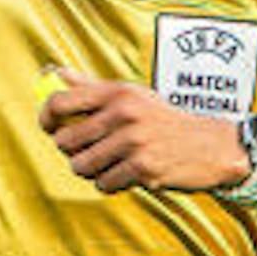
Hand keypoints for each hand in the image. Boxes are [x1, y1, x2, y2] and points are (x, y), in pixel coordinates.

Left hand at [40, 74, 248, 197]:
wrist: (211, 145)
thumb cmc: (163, 120)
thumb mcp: (132, 95)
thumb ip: (90, 86)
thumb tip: (52, 72)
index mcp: (117, 92)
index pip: (61, 101)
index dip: (46, 117)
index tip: (49, 128)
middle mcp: (123, 114)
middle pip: (65, 140)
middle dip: (71, 152)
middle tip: (86, 152)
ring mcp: (133, 142)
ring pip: (81, 166)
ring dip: (90, 170)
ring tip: (108, 164)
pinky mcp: (143, 168)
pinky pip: (104, 183)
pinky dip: (110, 183)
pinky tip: (126, 174)